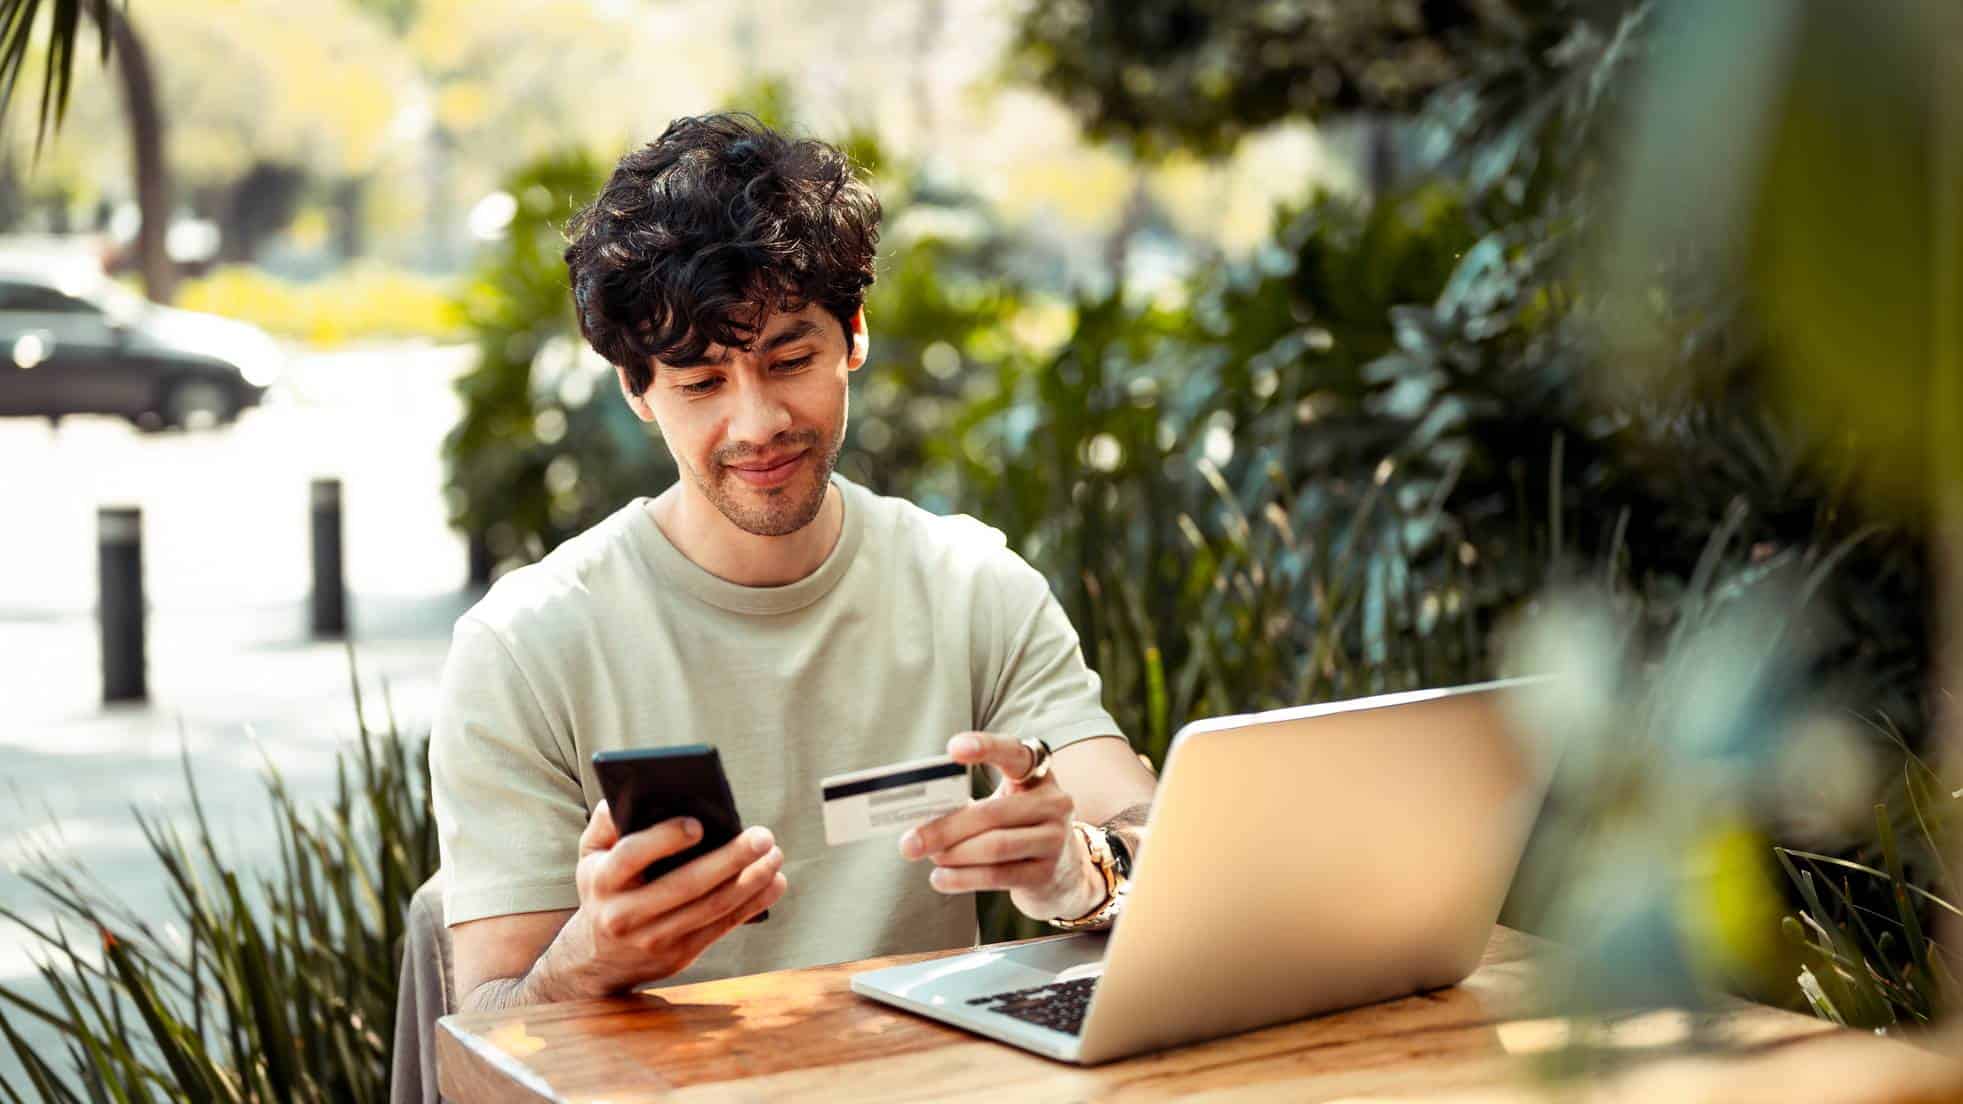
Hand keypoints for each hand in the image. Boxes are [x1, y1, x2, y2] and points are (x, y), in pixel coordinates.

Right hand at [546, 801, 786, 998]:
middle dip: (729, 859)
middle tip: (762, 836)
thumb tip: (630, 792)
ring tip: (775, 856)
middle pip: (685, 885)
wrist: (598, 959)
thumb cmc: (603, 888)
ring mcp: (654, 939)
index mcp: (603, 881)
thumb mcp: (591, 856)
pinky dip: (752, 904)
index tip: (699, 823)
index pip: (632, 856)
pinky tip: (774, 883)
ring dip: (750, 882)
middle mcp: (625, 914)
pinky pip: (722, 927)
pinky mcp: (679, 956)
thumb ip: (605, 823)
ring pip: (710, 909)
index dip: (664, 839)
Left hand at [898, 732, 1104, 922]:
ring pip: (994, 846)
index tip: (953, 749)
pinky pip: (998, 876)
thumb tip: (920, 816)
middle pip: (992, 812)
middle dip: (945, 828)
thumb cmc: (1018, 828)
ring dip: (953, 854)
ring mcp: (1054, 839)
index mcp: (1039, 774)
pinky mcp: (1046, 874)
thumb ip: (970, 802)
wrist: (1063, 872)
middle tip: (910, 841)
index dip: (986, 747)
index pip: (1014, 753)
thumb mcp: (1004, 804)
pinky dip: (963, 878)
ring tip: (928, 857)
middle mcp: (1054, 803)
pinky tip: (940, 879)